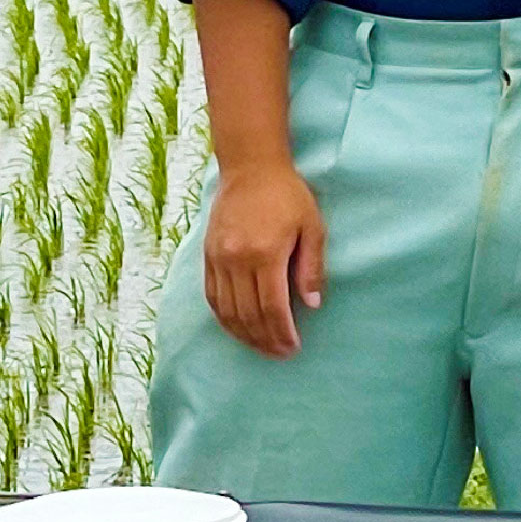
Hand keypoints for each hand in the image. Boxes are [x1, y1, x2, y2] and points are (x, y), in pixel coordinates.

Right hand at [203, 159, 326, 358]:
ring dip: (244, 335)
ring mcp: (218, 258)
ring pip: (227, 311)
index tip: (293, 347)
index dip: (282, 333)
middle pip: (249, 314)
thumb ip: (311, 268)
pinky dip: (224, 319)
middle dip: (265, 340)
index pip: (272, 307)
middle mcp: (237, 259)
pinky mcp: (208, 255)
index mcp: (265, 253)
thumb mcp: (312, 227)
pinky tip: (238, 329)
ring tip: (261, 347)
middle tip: (280, 354)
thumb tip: (311, 305)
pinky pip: (212, 296)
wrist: (250, 167)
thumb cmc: (287, 195)